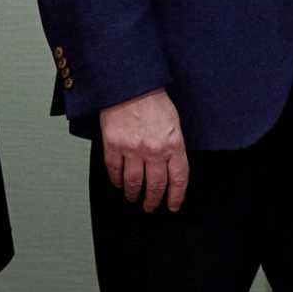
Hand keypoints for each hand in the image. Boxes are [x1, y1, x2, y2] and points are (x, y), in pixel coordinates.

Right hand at [100, 88, 189, 212]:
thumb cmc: (152, 98)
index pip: (178, 179)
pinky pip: (114, 170)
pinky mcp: (113, 145)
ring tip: (133, 198)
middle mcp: (154, 150)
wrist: (129, 85)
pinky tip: (118, 183)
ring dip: (133, 193)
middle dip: (153, 200)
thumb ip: (173, 144)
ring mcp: (132, 149)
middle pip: (155, 185)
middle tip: (151, 206)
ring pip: (133, 182)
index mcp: (173, 144)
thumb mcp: (174, 121)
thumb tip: (172, 164)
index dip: (176, 196)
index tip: (173, 205)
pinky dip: (116, 180)